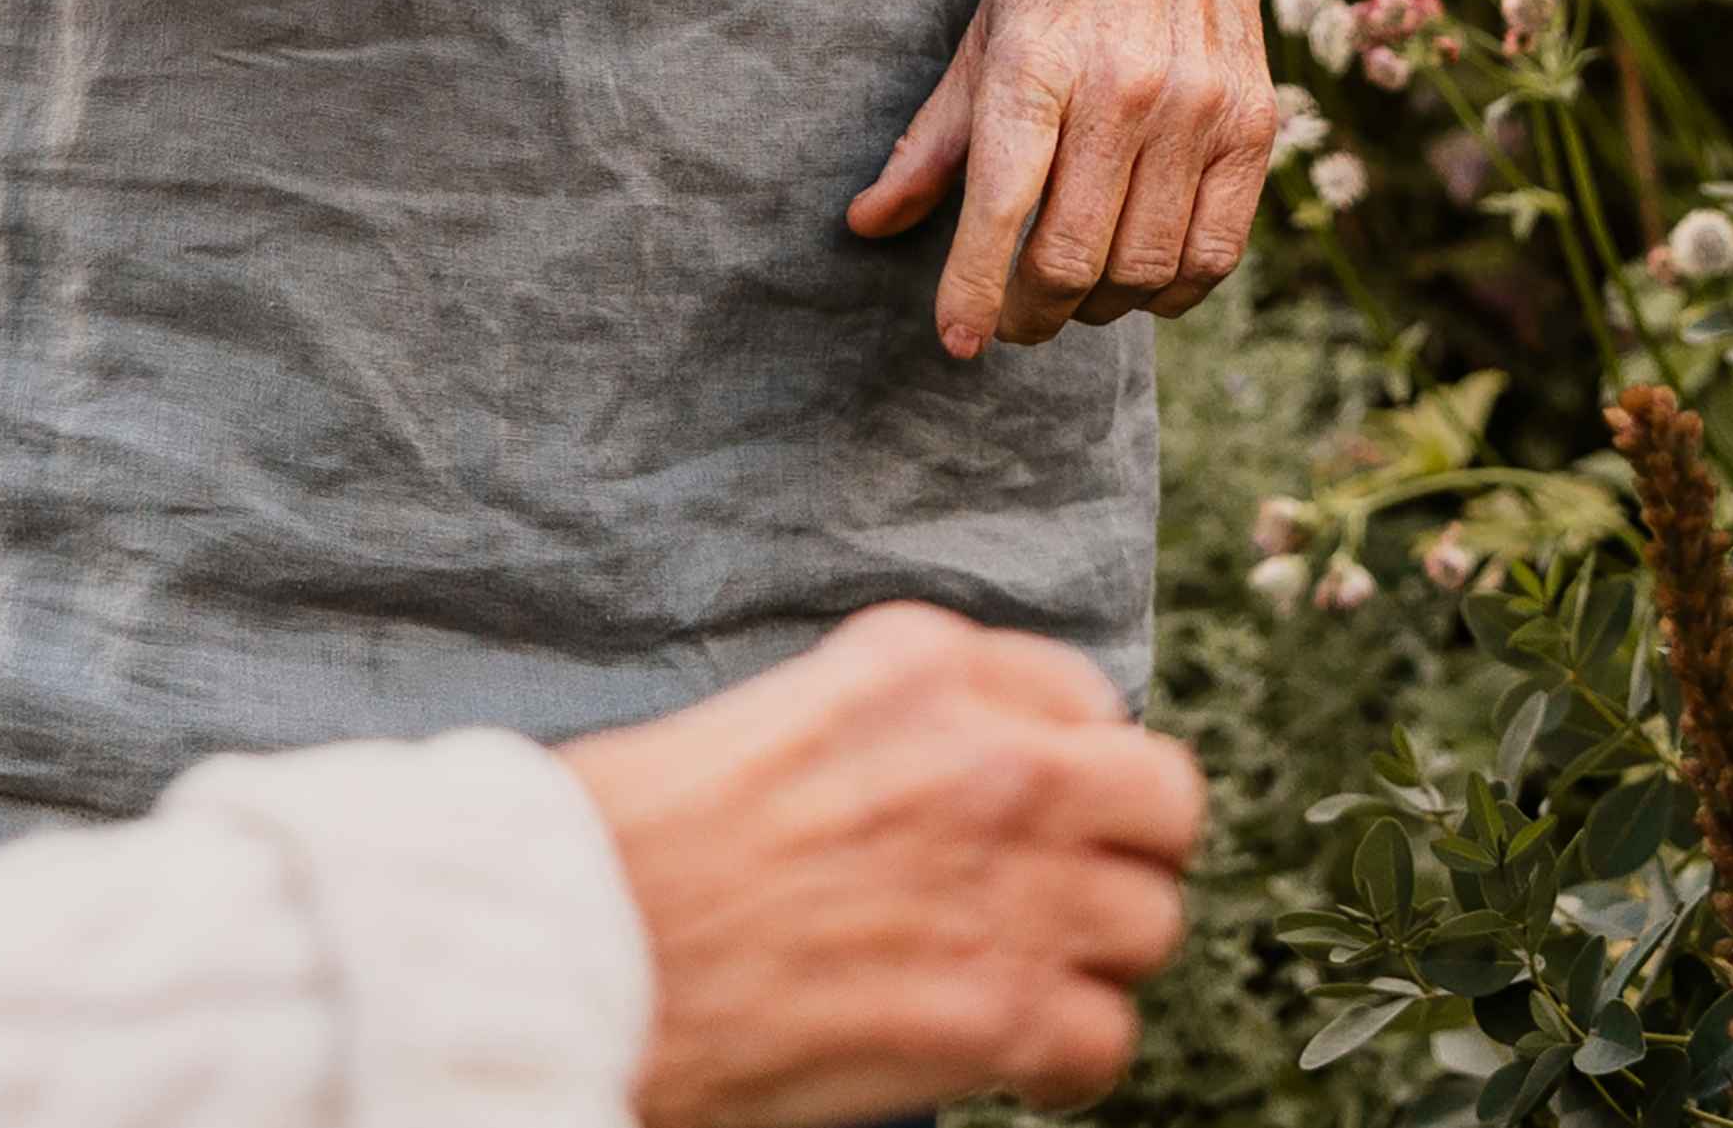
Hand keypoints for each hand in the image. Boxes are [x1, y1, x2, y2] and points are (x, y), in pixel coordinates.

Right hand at [564, 605, 1198, 1122]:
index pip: (1087, 699)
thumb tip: (974, 782)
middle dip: (1124, 857)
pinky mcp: (996, 1010)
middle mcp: (989, 758)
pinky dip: (1065, 1066)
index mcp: (925, 665)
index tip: (1033, 820)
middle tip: (1065, 903)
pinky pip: (1108, 1040)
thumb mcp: (782, 713)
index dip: (1067, 773)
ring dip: (1094, 966)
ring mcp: (1006, 883)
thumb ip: (900, 730)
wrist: (568, 946)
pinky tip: (1012, 1066)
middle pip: (1163, 801)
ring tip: (1022, 989)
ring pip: (1149, 926)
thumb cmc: (636, 841)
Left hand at [844, 0, 1279, 357]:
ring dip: (1098, 307)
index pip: (1001, 206)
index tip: (956, 341)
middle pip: (1073, 257)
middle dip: (1029, 312)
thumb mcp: (985, 30)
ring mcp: (1198, 107)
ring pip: (1144, 269)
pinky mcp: (1253, 124)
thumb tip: (866, 224)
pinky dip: (1171, 291)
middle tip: (1009, 319)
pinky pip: (1215, 253)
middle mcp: (1123, 85)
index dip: (972, 292)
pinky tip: (1138, 276)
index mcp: (1038, 58)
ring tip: (1069, 292)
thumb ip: (933, 139)